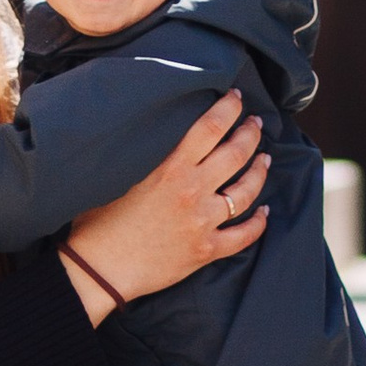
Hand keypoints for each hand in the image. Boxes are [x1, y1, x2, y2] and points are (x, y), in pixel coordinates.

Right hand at [66, 88, 269, 321]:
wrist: (100, 268)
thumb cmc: (101, 221)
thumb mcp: (122, 175)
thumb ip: (149, 156)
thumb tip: (162, 135)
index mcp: (170, 169)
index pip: (210, 127)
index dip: (228, 108)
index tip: (236, 97)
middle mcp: (192, 191)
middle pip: (235, 154)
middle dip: (250, 134)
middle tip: (256, 124)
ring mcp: (203, 222)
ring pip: (246, 192)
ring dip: (259, 172)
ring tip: (264, 159)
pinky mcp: (206, 250)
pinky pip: (244, 235)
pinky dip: (259, 222)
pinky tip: (264, 212)